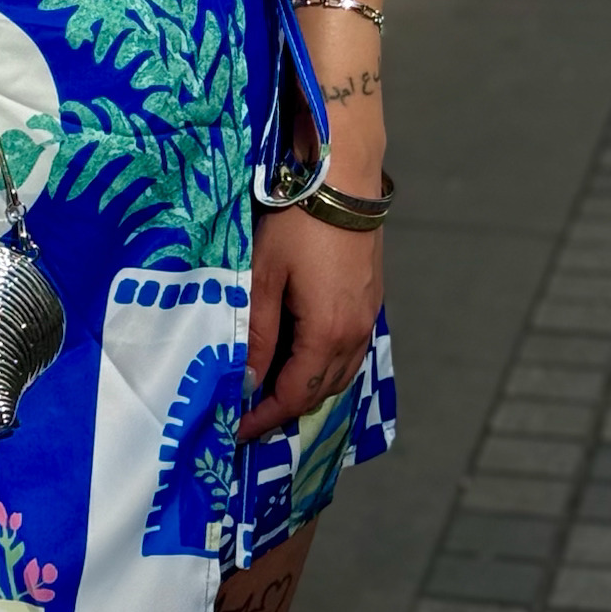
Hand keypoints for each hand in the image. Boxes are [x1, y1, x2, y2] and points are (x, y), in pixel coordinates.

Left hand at [237, 205, 382, 443]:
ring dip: (309, 389)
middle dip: (286, 408)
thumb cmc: (296, 223)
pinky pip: (351, 352)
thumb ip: (259, 334)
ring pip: (341, 374)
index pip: (295, 396)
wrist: (342, 180)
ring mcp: (368, 318)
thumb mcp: (264, 276)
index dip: (265, 418)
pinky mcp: (372, 301)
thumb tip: (248, 382)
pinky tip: (304, 356)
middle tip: (251, 412)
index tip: (238, 431)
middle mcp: (355, 334)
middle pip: (322, 392)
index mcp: (327, 334)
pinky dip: (327, 366)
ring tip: (274, 389)